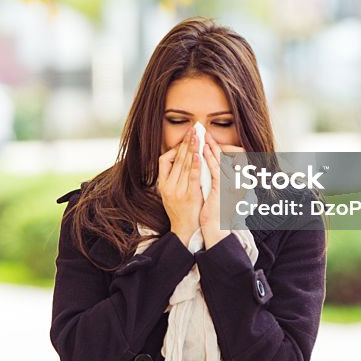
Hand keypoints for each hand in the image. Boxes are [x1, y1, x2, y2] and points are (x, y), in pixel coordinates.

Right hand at [157, 126, 204, 248]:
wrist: (184, 231)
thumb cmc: (180, 212)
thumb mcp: (171, 195)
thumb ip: (174, 180)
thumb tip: (181, 163)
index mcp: (162, 185)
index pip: (164, 160)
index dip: (175, 148)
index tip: (184, 139)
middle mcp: (168, 186)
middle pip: (177, 159)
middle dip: (185, 143)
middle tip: (193, 129)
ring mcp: (178, 191)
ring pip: (184, 165)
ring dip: (191, 149)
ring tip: (196, 136)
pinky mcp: (189, 196)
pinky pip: (192, 177)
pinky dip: (195, 165)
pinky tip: (198, 154)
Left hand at [200, 132, 244, 248]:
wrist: (215, 228)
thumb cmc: (217, 211)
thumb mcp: (221, 192)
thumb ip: (221, 179)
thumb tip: (215, 166)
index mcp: (239, 182)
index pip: (233, 158)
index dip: (220, 147)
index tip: (210, 140)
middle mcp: (238, 181)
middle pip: (226, 156)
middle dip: (214, 143)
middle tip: (204, 132)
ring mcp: (231, 184)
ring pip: (220, 160)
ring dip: (211, 146)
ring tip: (202, 136)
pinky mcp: (222, 188)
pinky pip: (215, 169)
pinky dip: (209, 157)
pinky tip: (202, 149)